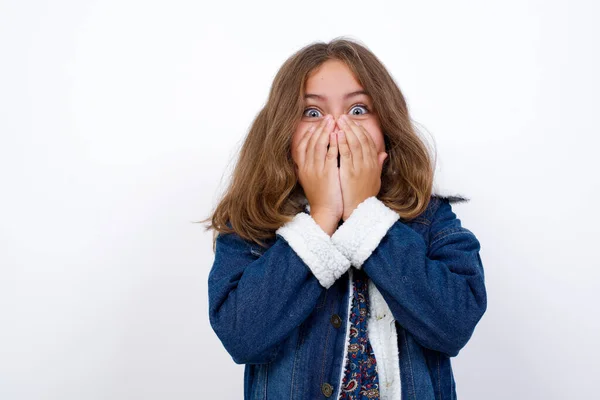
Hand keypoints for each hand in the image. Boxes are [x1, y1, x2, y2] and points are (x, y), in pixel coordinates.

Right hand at [293, 114, 342, 233]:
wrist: (324, 212)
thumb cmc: (321, 197)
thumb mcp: (311, 180)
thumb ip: (311, 167)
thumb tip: (313, 157)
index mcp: (302, 168)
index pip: (301, 146)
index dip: (309, 134)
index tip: (315, 125)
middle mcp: (307, 167)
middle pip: (310, 142)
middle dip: (319, 128)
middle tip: (327, 118)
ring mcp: (316, 170)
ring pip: (319, 145)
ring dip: (326, 131)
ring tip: (333, 121)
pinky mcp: (327, 174)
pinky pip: (329, 154)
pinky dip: (333, 143)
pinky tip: (338, 134)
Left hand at [336, 114, 387, 220]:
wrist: (358, 211)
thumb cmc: (365, 196)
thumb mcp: (376, 180)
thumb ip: (379, 165)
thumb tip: (384, 154)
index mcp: (374, 164)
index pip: (369, 142)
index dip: (361, 130)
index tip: (353, 122)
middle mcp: (368, 164)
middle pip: (361, 139)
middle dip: (352, 126)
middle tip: (343, 117)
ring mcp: (359, 167)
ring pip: (354, 143)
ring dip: (346, 130)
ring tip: (338, 121)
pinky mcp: (349, 172)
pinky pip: (345, 153)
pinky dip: (341, 142)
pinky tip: (336, 134)